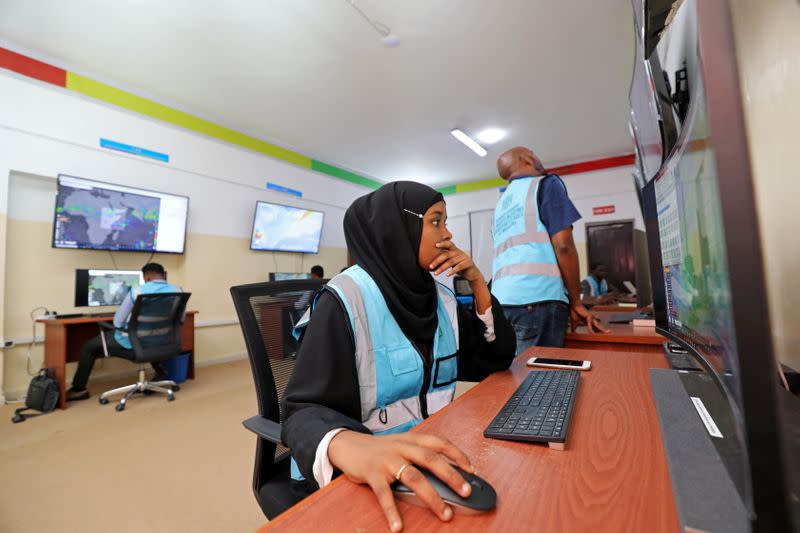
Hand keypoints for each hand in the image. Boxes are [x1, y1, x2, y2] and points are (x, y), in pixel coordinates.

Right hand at [328, 430, 474, 531]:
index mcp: (411, 440)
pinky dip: (392, 511)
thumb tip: (446, 474)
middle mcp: (402, 448)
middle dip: (451, 476)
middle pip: (431, 459)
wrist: (349, 445)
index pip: (439, 443)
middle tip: (466, 491)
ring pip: (414, 477)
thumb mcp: (402, 445)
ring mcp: (387, 460)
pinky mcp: (373, 474)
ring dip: (432, 497)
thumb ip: (420, 455)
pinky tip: (398, 526)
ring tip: (444, 513)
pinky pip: (384, 494)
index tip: (472, 469)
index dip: (457, 454)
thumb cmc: (380, 449)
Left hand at [429, 240, 482, 281]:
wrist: (472, 273)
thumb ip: (445, 259)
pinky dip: (452, 271)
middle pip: (446, 254)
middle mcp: (459, 252)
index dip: (442, 243)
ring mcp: (464, 257)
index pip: (448, 244)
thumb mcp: (452, 261)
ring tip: (436, 273)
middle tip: (430, 266)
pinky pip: (459, 267)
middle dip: (437, 261)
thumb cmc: (460, 266)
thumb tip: (430, 261)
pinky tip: (447, 275)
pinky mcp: (468, 263)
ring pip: (451, 262)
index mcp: (455, 250)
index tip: (435, 245)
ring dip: (442, 268)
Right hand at [570, 303, 608, 332]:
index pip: (594, 327)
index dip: (597, 331)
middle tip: (609, 332)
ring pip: (597, 325)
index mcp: (588, 321)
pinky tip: (592, 333)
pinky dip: (591, 329)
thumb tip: (572, 333)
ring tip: (607, 332)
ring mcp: (591, 317)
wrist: (573, 306)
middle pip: (598, 326)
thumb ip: (574, 328)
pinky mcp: (589, 316)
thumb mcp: (574, 323)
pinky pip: (590, 324)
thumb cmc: (574, 312)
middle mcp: (591, 319)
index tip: (601, 334)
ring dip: (602, 329)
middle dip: (603, 330)